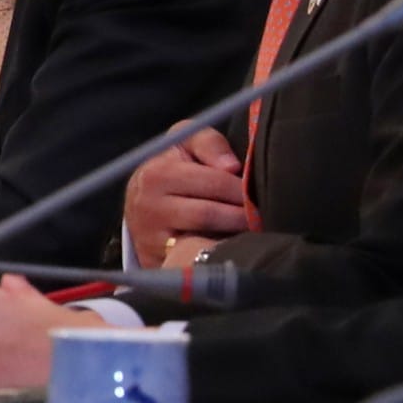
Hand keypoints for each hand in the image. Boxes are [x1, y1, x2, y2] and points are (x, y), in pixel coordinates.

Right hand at [123, 128, 255, 261]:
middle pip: (209, 213)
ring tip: (250, 229)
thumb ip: (210, 143)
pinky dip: (214, 253)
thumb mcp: (187, 143)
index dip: (241, 189)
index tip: (255, 194)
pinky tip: (227, 245)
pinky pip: (193, 258)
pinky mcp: (153, 258)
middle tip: (260, 215)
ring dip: (232, 235)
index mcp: (157, 173)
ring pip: (201, 238)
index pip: (214, 182)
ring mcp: (148, 235)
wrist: (141, 205)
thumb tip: (232, 167)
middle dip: (241, 215)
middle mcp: (147, 204)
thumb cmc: (174, 169)